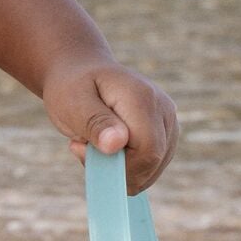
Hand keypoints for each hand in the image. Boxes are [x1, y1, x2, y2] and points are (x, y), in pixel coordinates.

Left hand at [42, 57, 177, 191]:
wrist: (81, 72)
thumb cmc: (72, 87)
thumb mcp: (73, 102)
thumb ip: (95, 123)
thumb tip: (116, 144)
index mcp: (143, 98)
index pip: (148, 151)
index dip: (119, 165)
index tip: (81, 149)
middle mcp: (164, 109)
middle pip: (153, 162)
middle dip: (115, 167)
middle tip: (81, 145)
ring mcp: (168, 121)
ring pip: (152, 168)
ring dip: (118, 167)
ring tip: (92, 142)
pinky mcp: (165, 133)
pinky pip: (149, 165)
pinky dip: (125, 165)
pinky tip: (105, 146)